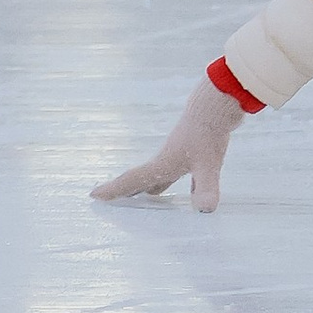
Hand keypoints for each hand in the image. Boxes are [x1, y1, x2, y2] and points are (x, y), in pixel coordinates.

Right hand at [92, 73, 247, 212]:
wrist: (219, 101)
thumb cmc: (208, 132)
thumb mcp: (209, 164)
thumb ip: (206, 187)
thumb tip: (204, 211)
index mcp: (163, 164)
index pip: (133, 180)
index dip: (114, 190)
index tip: (93, 194)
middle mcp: (167, 159)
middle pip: (141, 179)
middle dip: (127, 192)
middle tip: (111, 202)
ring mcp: (180, 153)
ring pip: (160, 175)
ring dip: (149, 187)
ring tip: (144, 198)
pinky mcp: (195, 149)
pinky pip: (179, 171)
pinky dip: (177, 182)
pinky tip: (190, 193)